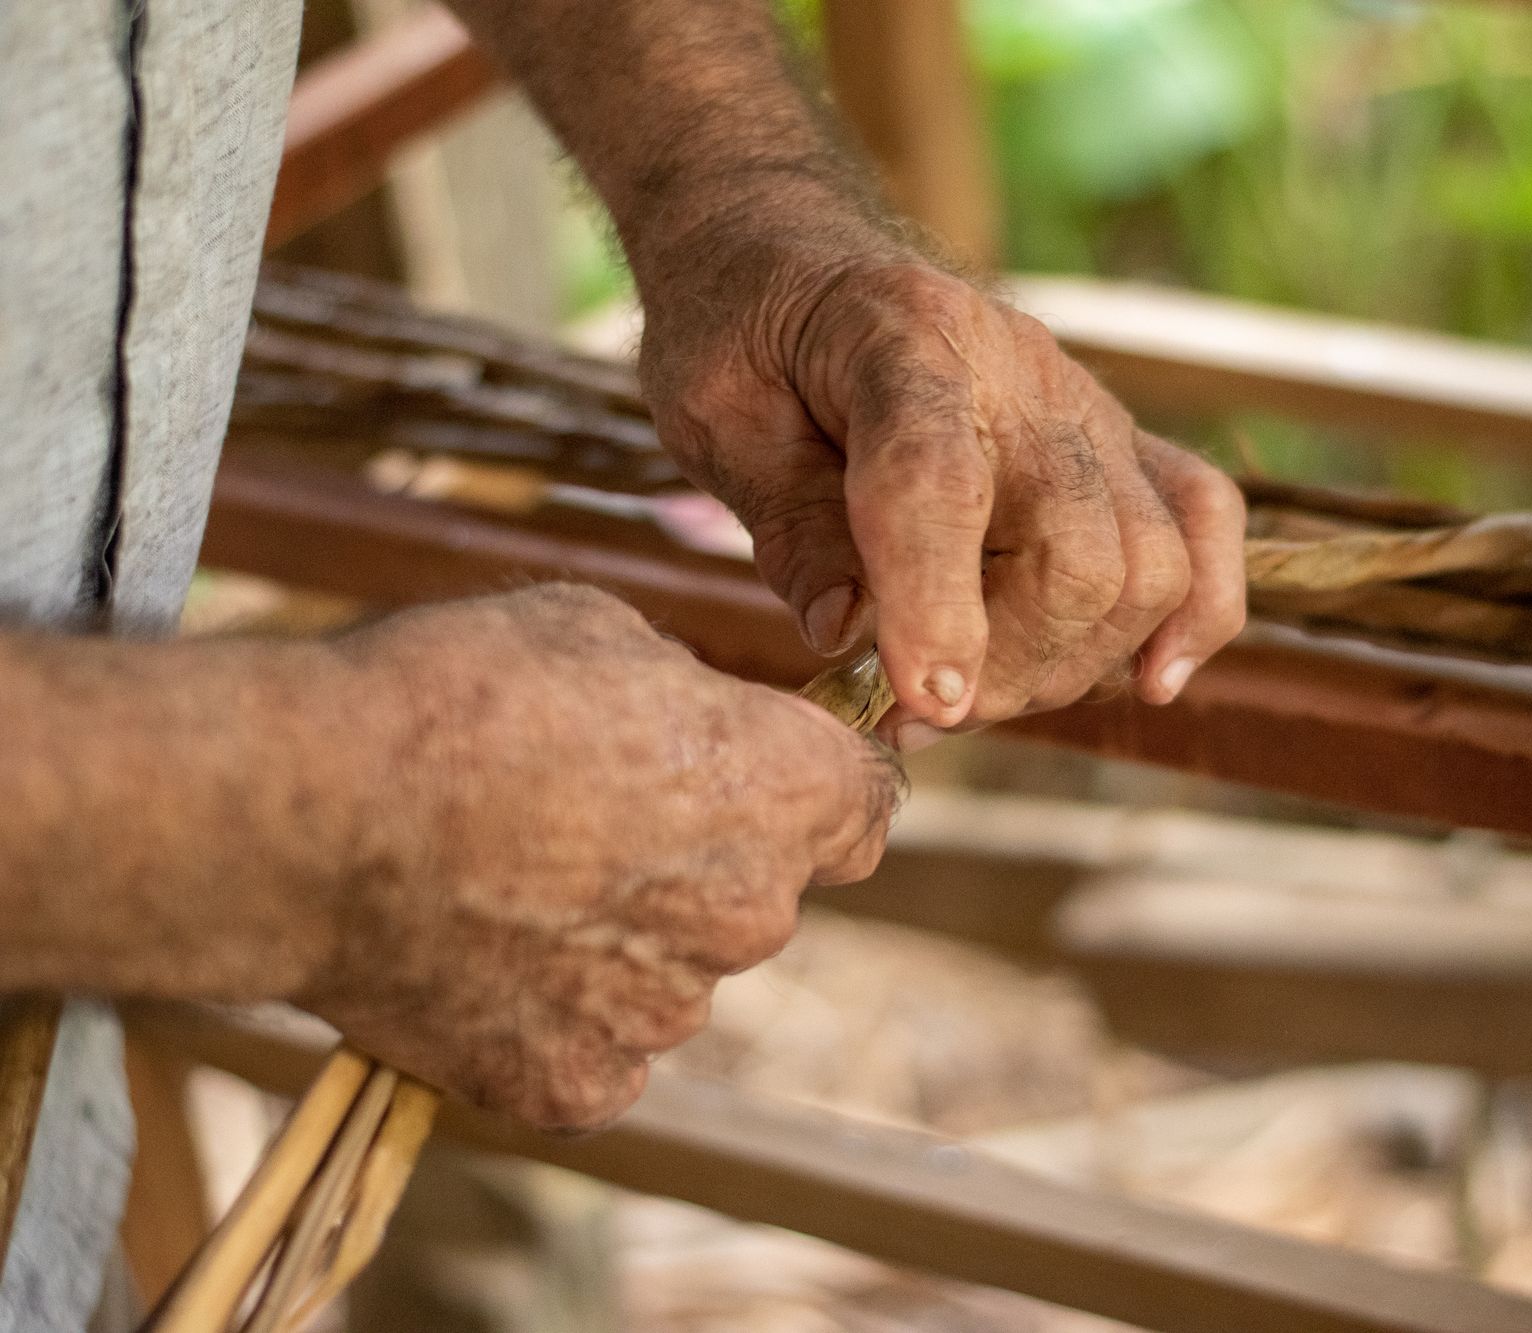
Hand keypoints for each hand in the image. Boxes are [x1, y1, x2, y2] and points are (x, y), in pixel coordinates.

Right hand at [297, 585, 897, 1130]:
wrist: (303, 816)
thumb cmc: (450, 694)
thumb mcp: (595, 631)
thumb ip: (684, 695)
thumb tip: (696, 725)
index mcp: (780, 790)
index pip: (862, 805)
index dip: (817, 785)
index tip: (772, 776)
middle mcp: (751, 913)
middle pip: (759, 891)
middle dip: (699, 858)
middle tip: (583, 818)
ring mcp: (666, 1013)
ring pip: (673, 971)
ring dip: (622, 938)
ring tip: (503, 881)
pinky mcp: (578, 1085)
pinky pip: (599, 1048)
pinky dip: (555, 1015)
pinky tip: (480, 955)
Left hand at [638, 250, 1246, 749]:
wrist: (802, 256)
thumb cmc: (748, 338)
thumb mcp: (713, 414)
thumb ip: (788, 523)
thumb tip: (849, 636)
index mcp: (897, 337)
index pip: (939, 478)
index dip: (937, 601)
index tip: (923, 702)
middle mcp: (1019, 367)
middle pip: (1077, 549)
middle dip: (1005, 670)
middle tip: (912, 714)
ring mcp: (1088, 404)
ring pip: (1148, 563)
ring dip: (1069, 666)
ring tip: (974, 694)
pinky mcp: (1123, 440)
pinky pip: (1206, 522)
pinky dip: (1195, 616)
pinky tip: (1146, 680)